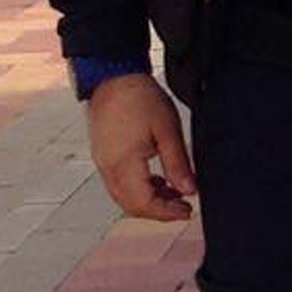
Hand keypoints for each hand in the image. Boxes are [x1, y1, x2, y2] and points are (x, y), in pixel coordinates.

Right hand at [87, 73, 195, 221]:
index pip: (143, 203)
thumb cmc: (140, 98)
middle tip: (183, 208)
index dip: (166, 213)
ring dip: (149, 200)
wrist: (114, 78)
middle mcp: (108, 169)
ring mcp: (103, 163)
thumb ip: (178, 163)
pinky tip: (158, 180)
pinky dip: (139, 188)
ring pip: (124, 196)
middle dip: (158, 211)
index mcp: (123, 164)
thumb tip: (189, 191)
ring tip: (176, 193)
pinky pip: (119, 183)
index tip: (187, 211)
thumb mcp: (168, 130)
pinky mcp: (103, 156)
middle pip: (131, 205)